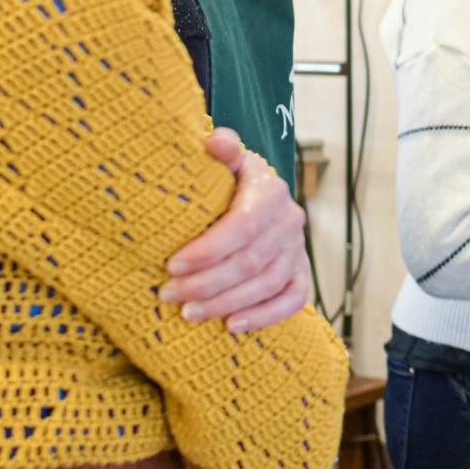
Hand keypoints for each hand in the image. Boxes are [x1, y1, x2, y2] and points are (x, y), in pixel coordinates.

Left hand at [160, 128, 312, 332]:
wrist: (257, 194)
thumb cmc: (229, 179)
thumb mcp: (225, 159)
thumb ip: (222, 148)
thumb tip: (215, 142)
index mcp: (270, 192)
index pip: (243, 225)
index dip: (209, 249)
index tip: (172, 264)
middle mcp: (290, 222)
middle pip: (252, 261)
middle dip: (207, 282)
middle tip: (168, 293)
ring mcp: (298, 250)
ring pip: (267, 284)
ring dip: (226, 303)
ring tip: (188, 313)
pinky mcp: (301, 273)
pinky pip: (291, 300)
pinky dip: (263, 316)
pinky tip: (231, 326)